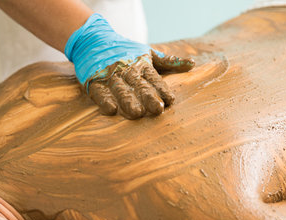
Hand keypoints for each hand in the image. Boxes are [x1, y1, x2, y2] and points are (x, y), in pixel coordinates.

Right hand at [65, 14, 193, 118]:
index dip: (162, 89)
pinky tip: (111, 110)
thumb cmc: (125, 50)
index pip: (154, 78)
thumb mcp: (148, 52)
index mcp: (142, 64)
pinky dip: (105, 100)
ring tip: (137, 113)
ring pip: (121, 90)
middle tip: (157, 109)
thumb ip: (169, 61)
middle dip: (148, 97)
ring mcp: (110, 75)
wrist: (93, 39)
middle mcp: (127, 70)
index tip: (170, 100)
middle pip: (139, 85)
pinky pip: (100, 92)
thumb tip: (192, 64)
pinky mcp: (94, 81)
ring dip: (128, 101)